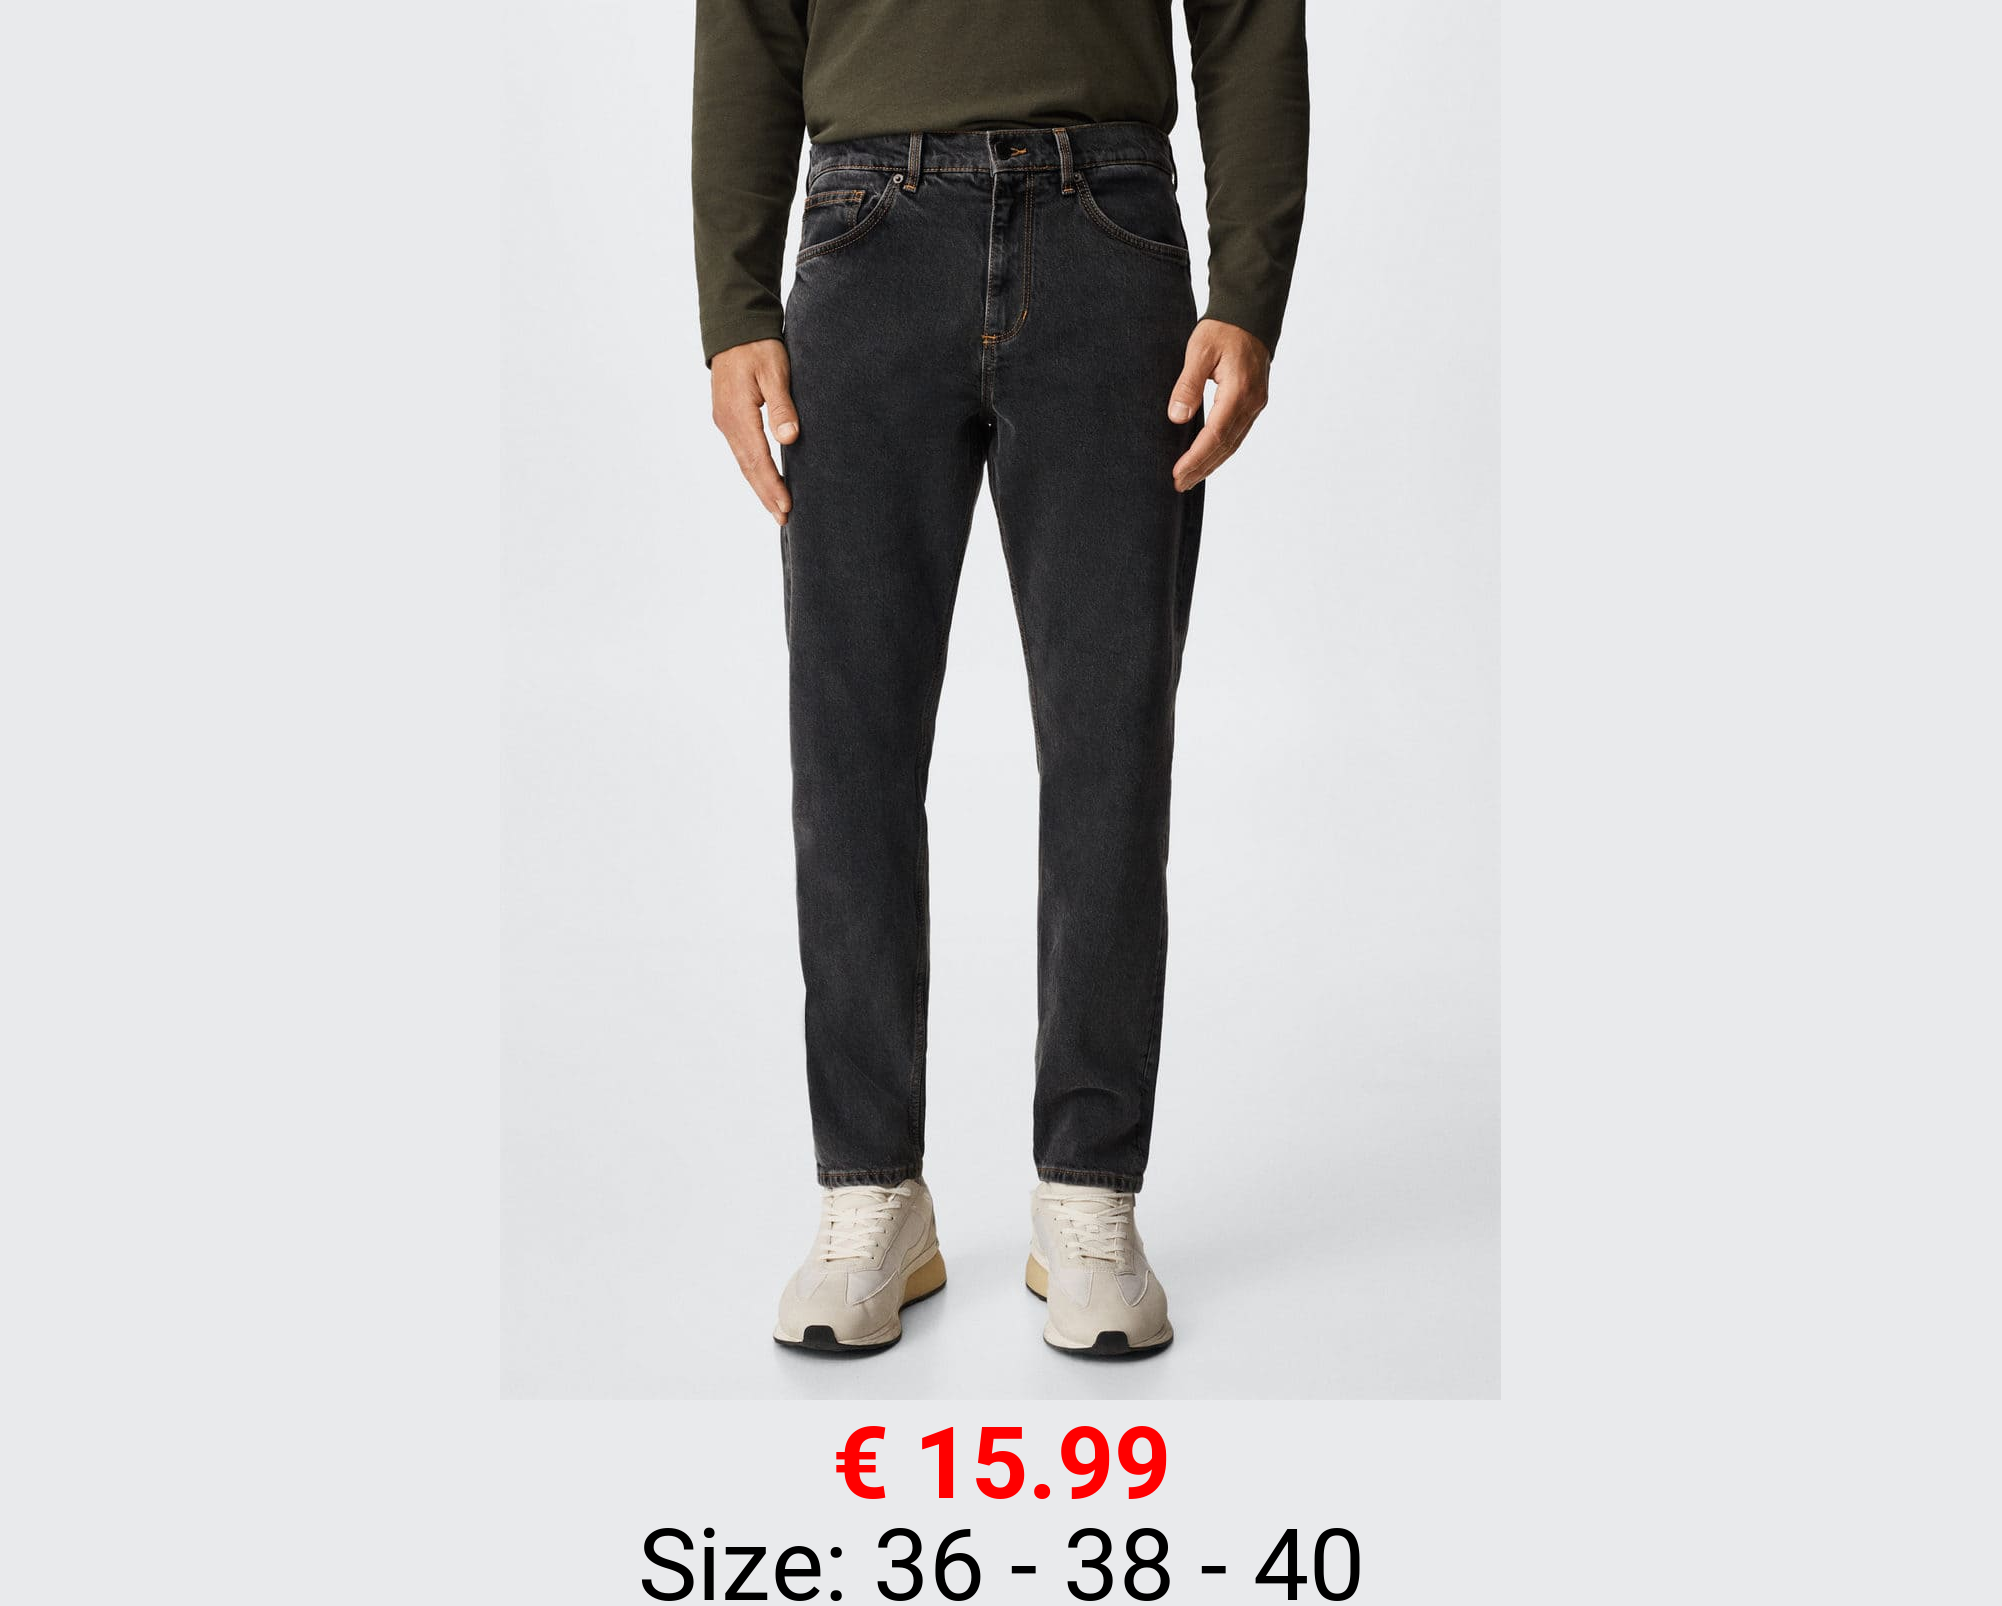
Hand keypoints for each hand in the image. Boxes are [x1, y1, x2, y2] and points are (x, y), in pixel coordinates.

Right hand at [709, 338, 799, 523]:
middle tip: (784, 519)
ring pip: (744, 462)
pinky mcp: (729, 417)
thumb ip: (782, 406)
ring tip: (776, 508)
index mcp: (738, 414)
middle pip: (748, 468)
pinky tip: (765, 480)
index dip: (773, 485)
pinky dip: (754, 470)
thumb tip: (789, 438)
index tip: (786, 506)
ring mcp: (725, 421)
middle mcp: (727, 422)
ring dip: (760, 486)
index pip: (757, 459)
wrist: (733, 327)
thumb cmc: (757, 346)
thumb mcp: (775, 371)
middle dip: (766, 495)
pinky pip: (742, 451)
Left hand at [1167, 319, 1270, 491]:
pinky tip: (1208, 459)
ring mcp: (1256, 404)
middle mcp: (1252, 403)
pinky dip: (1222, 451)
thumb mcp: (1199, 350)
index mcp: (1238, 391)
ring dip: (1212, 464)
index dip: (1196, 457)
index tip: (1178, 473)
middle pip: (1226, 446)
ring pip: (1234, 443)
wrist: (1250, 315)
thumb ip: (1188, 384)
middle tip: (1179, 484)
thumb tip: (1177, 418)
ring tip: (1190, 479)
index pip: (1215, 434)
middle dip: (1202, 468)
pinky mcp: (1254, 403)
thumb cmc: (1223, 330)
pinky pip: (1238, 434)